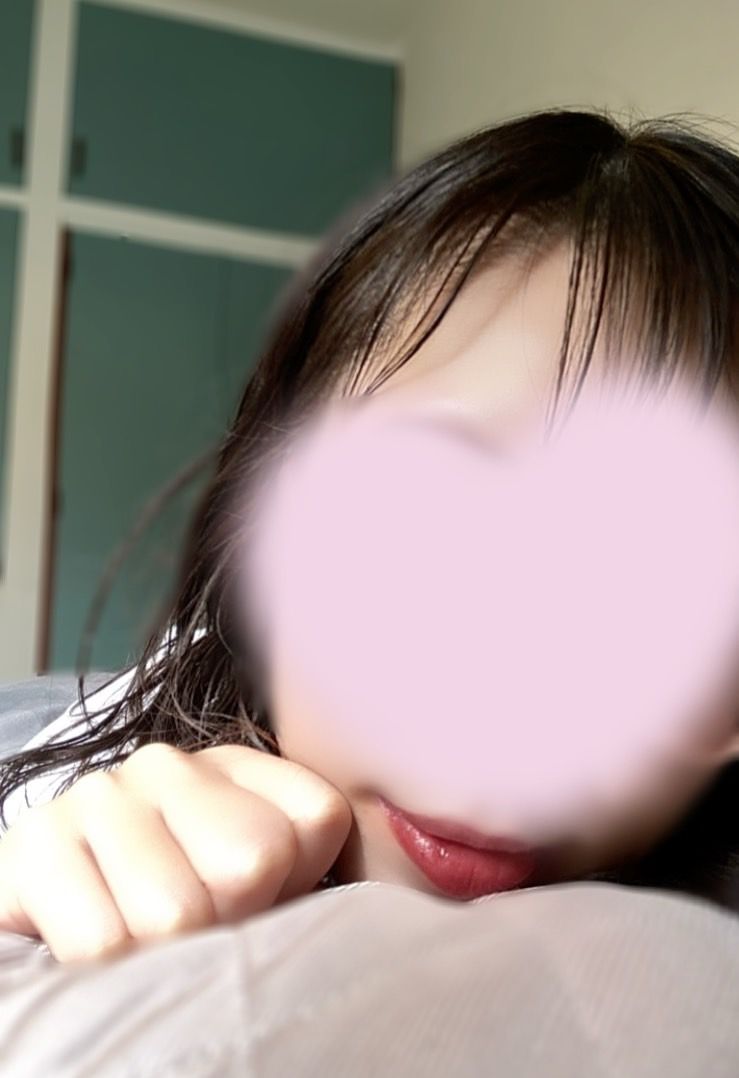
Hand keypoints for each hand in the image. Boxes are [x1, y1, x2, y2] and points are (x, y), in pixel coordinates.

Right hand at [0, 743, 351, 963]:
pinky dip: (110, 970)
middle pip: (251, 860)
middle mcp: (171, 764)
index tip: (259, 903)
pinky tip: (99, 939)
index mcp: (240, 766)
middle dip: (229, 921)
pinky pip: (104, 941)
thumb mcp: (266, 889)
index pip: (318, 819)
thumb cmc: (183, 910)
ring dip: (167, 954)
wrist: (65, 912)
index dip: (295, 886)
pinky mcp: (37, 843)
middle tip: (201, 927)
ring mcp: (103, 795)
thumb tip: (442, 863)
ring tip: (148, 938)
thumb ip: (329, 876)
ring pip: (177, 911)